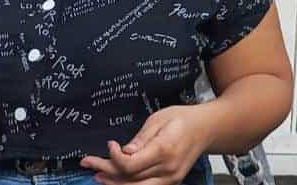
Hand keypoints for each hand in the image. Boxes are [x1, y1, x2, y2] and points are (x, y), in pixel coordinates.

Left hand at [82, 105, 212, 184]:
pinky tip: (115, 180)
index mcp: (164, 150)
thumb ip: (141, 138)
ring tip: (97, 174)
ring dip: (114, 183)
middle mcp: (168, 169)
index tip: (109, 144)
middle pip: (129, 179)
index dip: (113, 158)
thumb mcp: (160, 119)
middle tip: (89, 162)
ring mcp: (170, 179)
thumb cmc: (184, 119)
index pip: (131, 165)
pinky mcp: (170, 182)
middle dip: (106, 171)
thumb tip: (123, 152)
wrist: (207, 128)